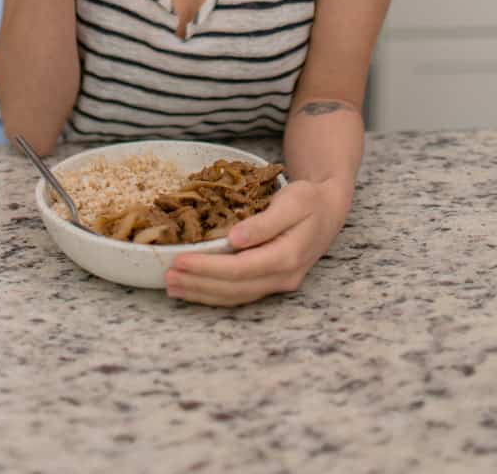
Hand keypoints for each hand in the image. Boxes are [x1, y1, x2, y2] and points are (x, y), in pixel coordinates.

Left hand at [164, 178, 349, 306]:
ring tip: (172, 287)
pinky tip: (194, 288)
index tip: (180, 261)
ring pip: (235, 296)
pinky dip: (214, 292)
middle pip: (234, 288)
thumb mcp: (292, 202)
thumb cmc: (309, 200)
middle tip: (167, 277)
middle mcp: (283, 277)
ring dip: (202, 293)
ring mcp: (278, 283)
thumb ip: (264, 222)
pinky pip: (240, 292)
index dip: (208, 268)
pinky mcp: (271, 281)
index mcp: (287, 256)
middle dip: (198, 284)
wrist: (329, 208)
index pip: (240, 269)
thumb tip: (235, 238)